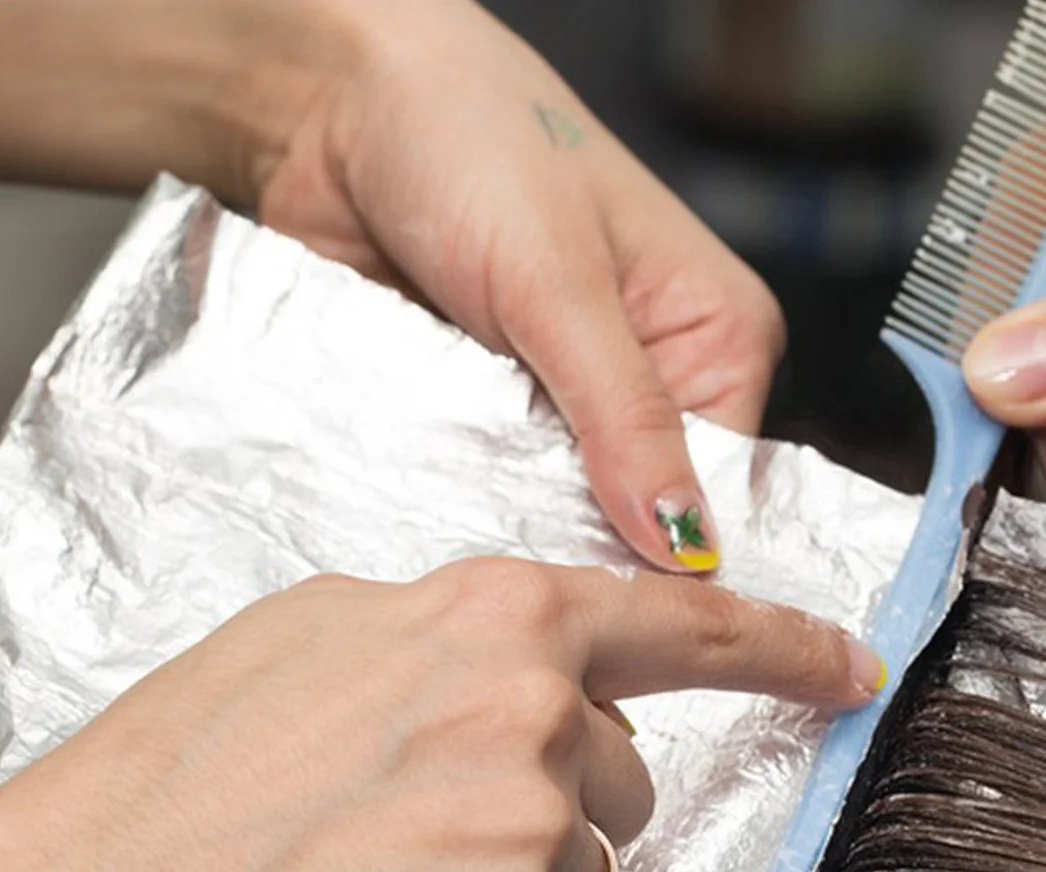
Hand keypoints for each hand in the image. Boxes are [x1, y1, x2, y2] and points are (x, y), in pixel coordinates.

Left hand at [0, 0, 780, 572]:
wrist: (321, 96)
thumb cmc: (468, 135)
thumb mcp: (557, 280)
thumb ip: (624, 415)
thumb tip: (684, 544)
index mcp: (714, 338)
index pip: (723, 486)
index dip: (674, 550)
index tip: (620, 602)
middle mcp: (652, 380)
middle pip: (638, 510)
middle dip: (584, 537)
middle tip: (535, 572)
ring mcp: (564, 404)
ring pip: (557, 509)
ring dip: (514, 521)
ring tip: (476, 533)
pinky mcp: (488, 415)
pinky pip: (488, 490)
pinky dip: (462, 502)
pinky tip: (438, 511)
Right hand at [0, 560, 883, 871]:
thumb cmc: (191, 768)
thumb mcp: (327, 633)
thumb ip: (460, 640)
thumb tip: (538, 671)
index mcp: (494, 617)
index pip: (683, 625)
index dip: (782, 645)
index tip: (850, 664)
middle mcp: (534, 711)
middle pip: (628, 777)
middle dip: (557, 802)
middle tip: (422, 817)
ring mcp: (530, 830)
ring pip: (591, 870)